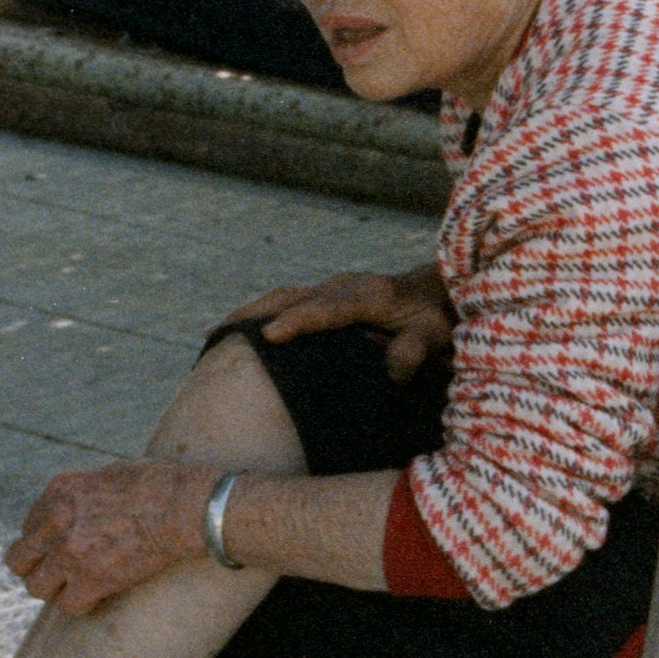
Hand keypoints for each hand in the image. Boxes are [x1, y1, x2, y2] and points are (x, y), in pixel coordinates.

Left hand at [8, 459, 215, 615]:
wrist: (186, 507)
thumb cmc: (163, 485)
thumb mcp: (111, 473)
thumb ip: (87, 492)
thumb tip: (90, 505)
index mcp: (59, 491)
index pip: (29, 526)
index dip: (46, 541)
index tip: (63, 548)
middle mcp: (56, 521)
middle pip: (19, 559)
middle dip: (36, 568)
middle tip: (57, 573)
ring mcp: (71, 552)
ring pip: (37, 587)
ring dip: (55, 590)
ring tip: (75, 589)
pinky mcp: (93, 578)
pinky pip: (69, 604)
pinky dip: (81, 605)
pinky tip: (95, 599)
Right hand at [223, 262, 457, 377]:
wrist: (441, 291)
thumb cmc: (439, 318)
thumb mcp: (436, 336)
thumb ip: (415, 351)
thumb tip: (394, 372)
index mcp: (370, 296)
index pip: (326, 308)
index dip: (298, 321)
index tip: (270, 335)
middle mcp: (345, 286)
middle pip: (292, 297)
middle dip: (255, 316)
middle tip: (218, 338)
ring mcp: (333, 287)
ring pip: (285, 295)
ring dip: (252, 312)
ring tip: (217, 334)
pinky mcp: (328, 293)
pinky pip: (289, 299)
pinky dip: (263, 310)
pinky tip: (243, 327)